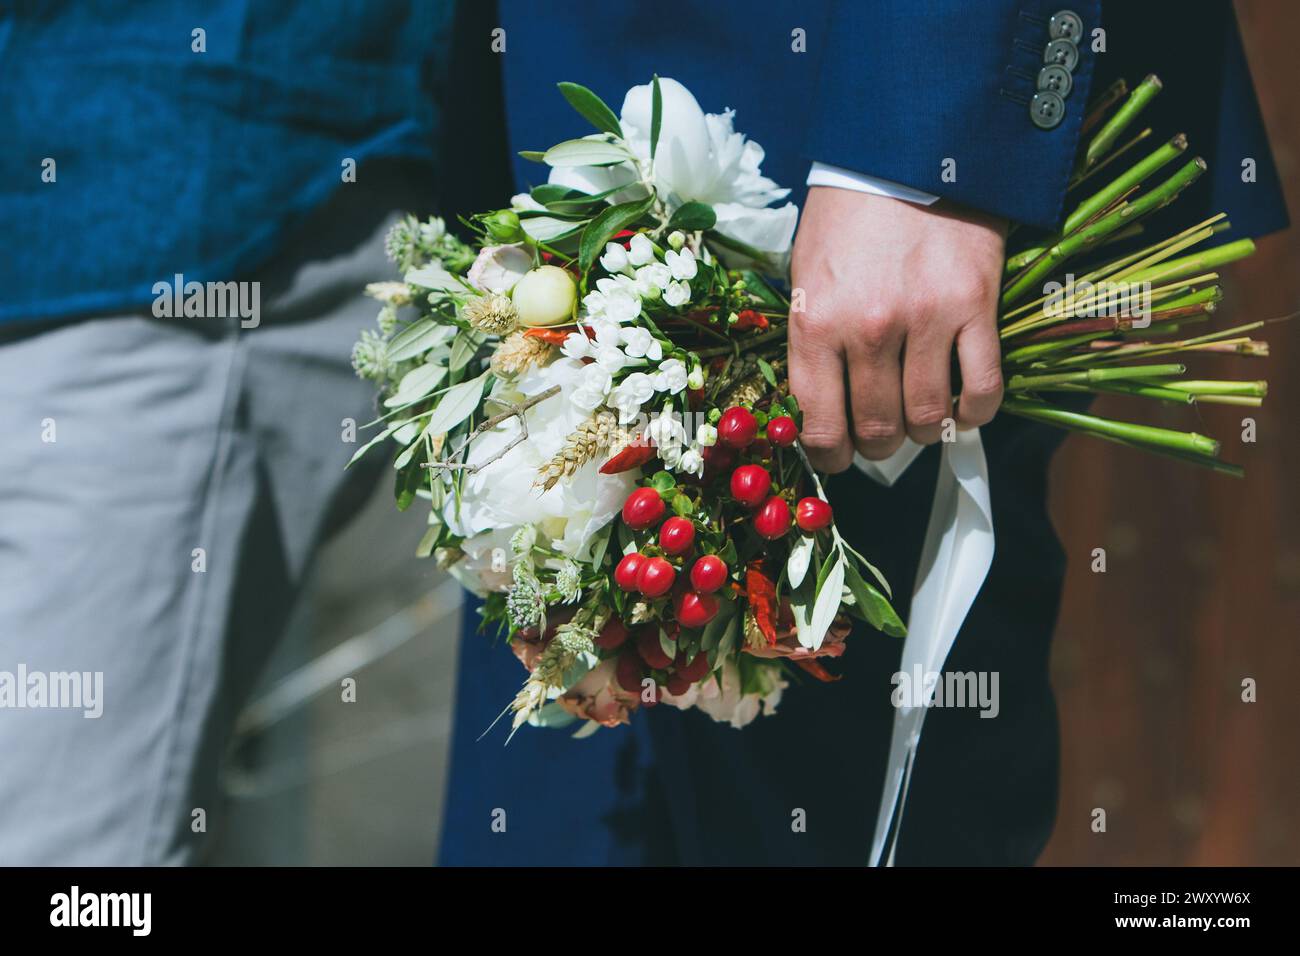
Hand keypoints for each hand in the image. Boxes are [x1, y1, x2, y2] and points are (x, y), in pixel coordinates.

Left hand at [788, 187, 1006, 470]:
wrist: (906, 151)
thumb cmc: (846, 218)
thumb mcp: (805, 277)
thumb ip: (811, 344)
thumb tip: (821, 409)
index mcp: (815, 323)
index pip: (820, 425)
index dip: (829, 456)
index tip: (837, 456)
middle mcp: (868, 329)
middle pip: (876, 430)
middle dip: (876, 446)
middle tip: (880, 435)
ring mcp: (925, 320)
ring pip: (926, 419)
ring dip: (923, 431)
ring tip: (919, 418)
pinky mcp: (975, 306)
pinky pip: (983, 389)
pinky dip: (974, 412)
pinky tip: (964, 407)